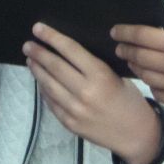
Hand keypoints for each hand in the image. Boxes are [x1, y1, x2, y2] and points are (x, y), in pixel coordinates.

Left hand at [24, 23, 161, 163]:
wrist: (136, 134)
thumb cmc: (129, 99)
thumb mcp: (116, 75)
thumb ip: (92, 66)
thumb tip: (67, 52)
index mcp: (100, 74)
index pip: (70, 50)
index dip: (51, 37)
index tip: (38, 28)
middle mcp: (85, 91)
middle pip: (54, 66)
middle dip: (38, 53)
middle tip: (27, 44)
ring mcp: (75, 109)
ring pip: (48, 84)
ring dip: (37, 70)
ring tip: (30, 59)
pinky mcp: (70, 123)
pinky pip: (51, 102)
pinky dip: (44, 89)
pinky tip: (40, 81)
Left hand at [111, 25, 163, 112]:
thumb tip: (148, 39)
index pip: (142, 36)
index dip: (125, 33)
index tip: (115, 32)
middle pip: (138, 56)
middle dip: (125, 51)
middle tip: (118, 48)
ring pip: (144, 75)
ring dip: (135, 67)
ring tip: (132, 62)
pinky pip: (155, 91)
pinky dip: (151, 84)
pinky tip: (151, 78)